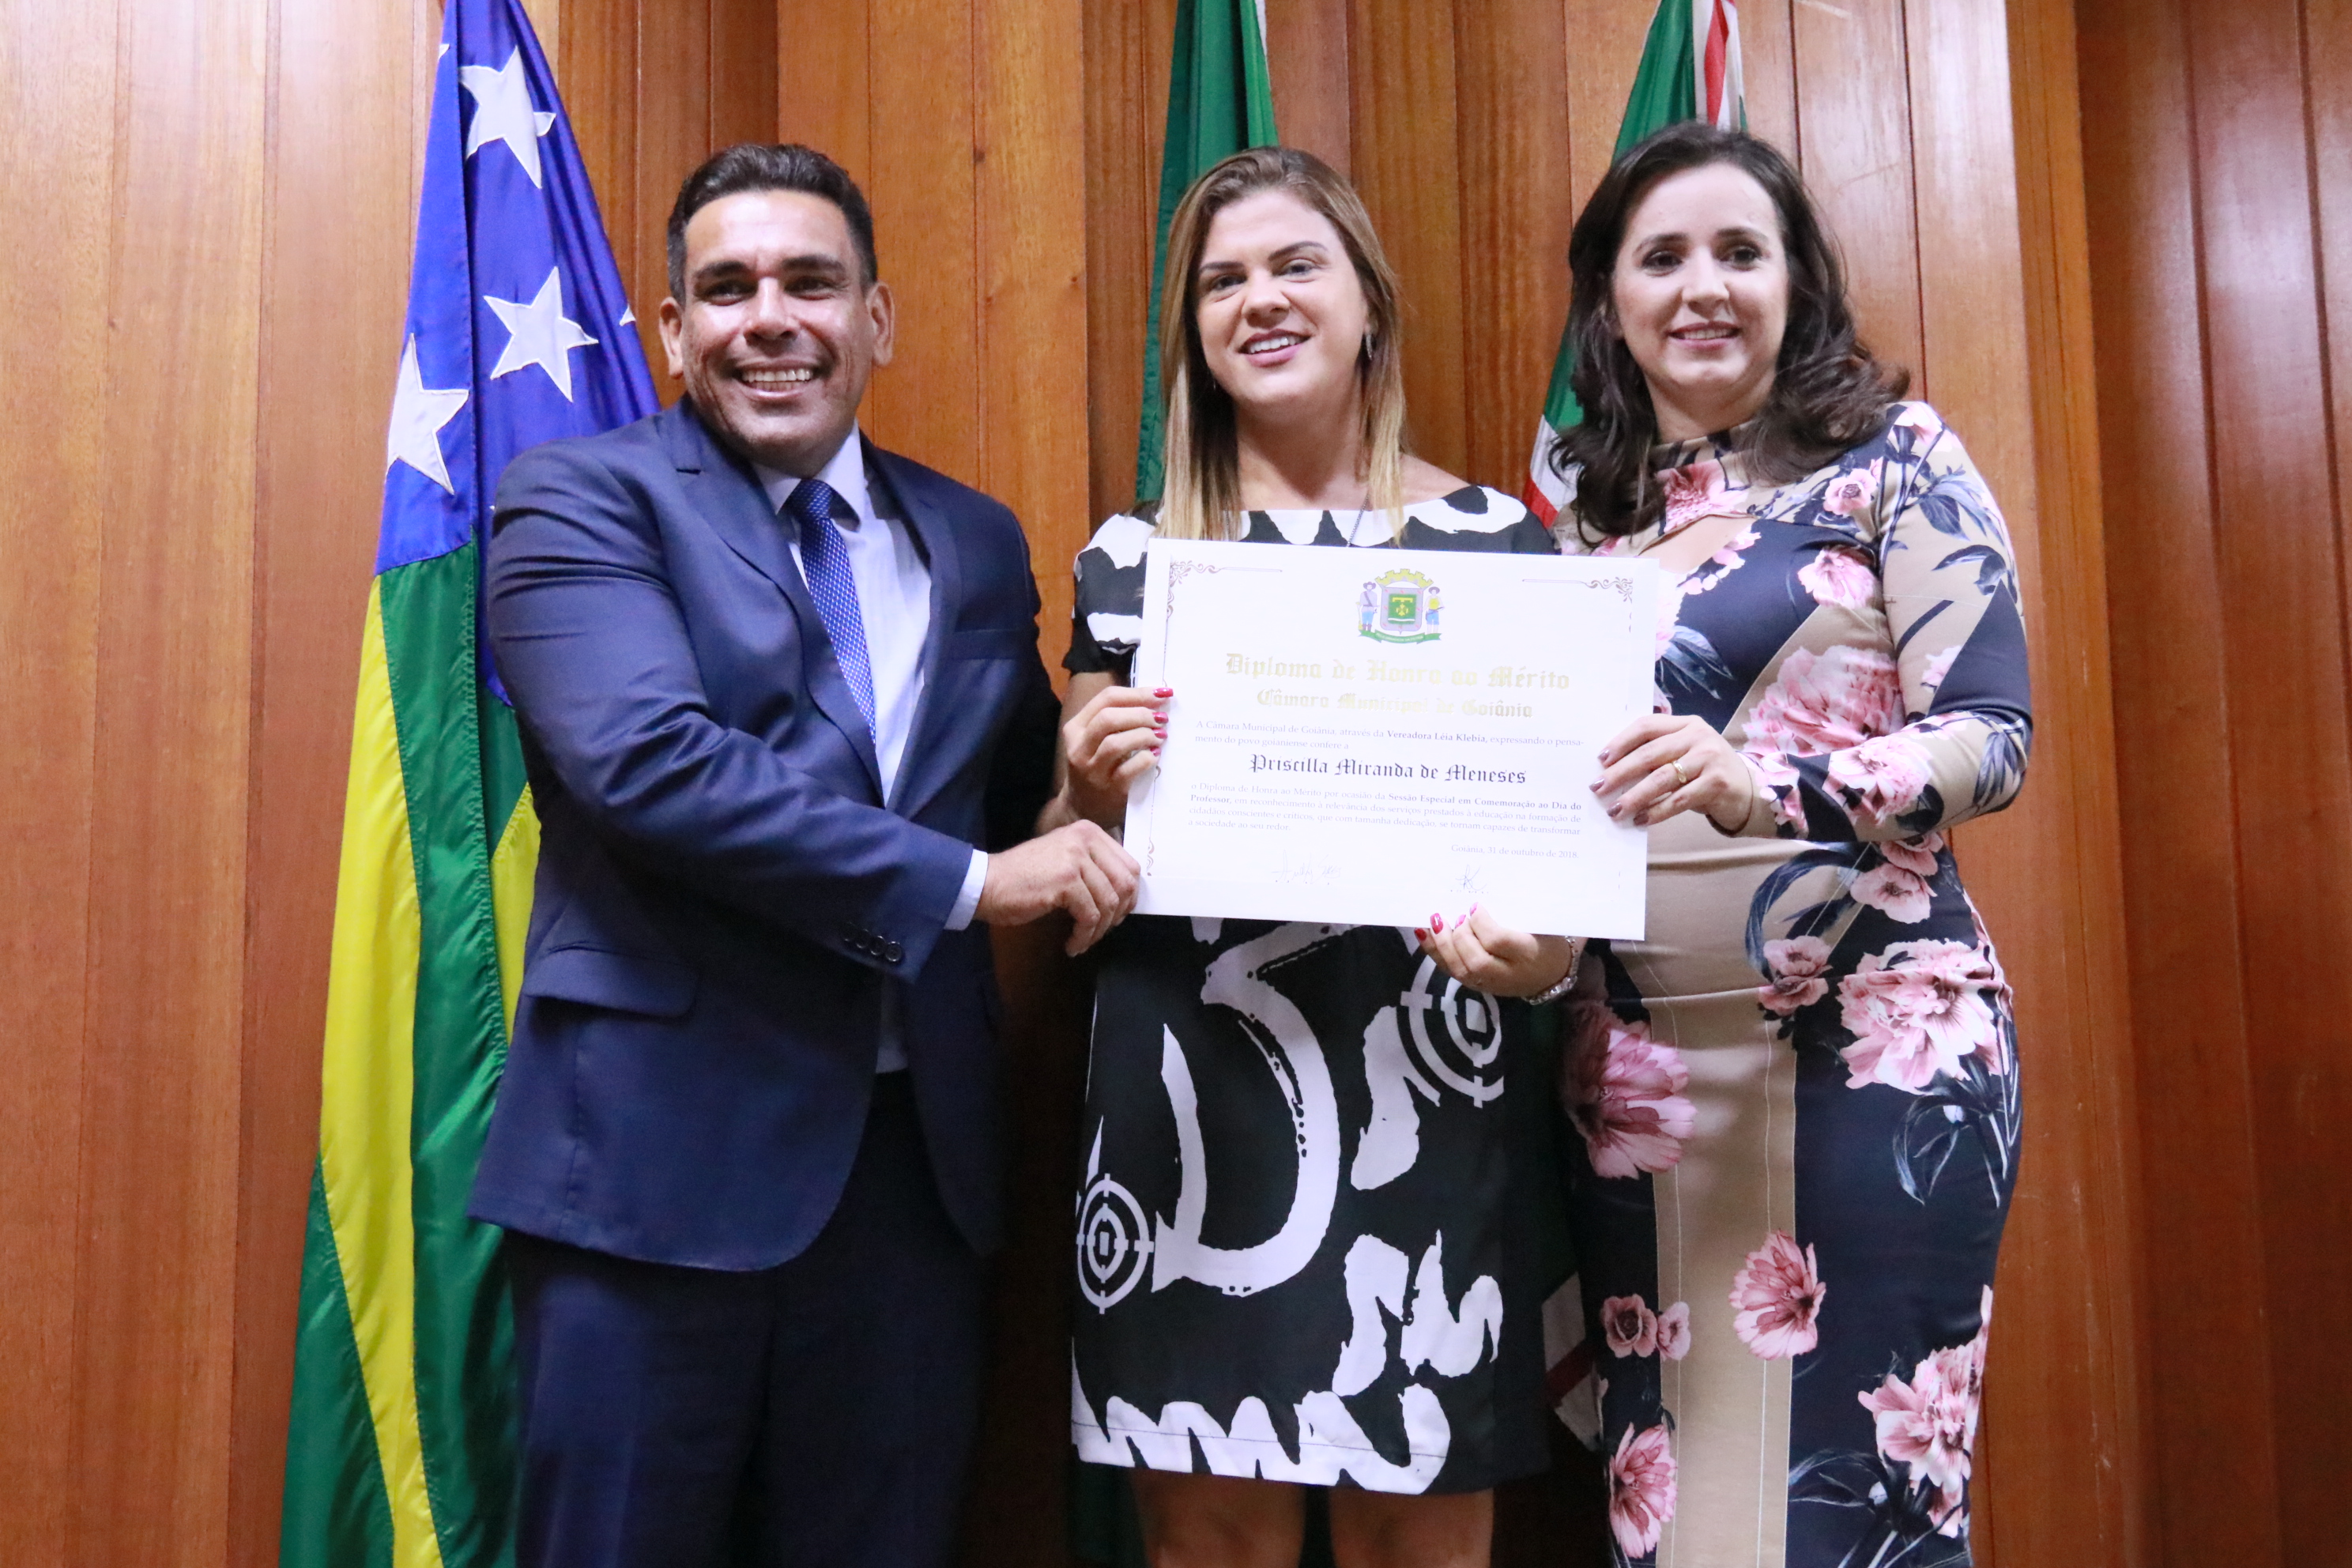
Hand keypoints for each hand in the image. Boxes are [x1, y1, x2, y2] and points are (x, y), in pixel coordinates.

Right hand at [976, 820, 1139, 955]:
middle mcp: (1085, 839)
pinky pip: (1090, 916)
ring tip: (1082, 940)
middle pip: (1125, 884)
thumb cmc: (1024, 877)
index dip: (1129, 896)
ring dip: (1098, 930)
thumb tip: (1127, 894)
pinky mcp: (1066, 881)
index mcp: (1088, 831)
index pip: (1130, 866)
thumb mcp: (1064, 859)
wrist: (987, 883)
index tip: (1115, 915)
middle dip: (1117, 914)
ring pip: (1109, 903)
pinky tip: (1072, 944)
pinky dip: (1083, 936)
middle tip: (1100, 931)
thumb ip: (1094, 866)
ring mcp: (1076, 858)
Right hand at [1059, 682, 1168, 828]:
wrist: (1083, 808)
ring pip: (1115, 743)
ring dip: (1143, 735)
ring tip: (1160, 736)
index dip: (1137, 693)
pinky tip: (1155, 756)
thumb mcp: (1095, 740)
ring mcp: (1093, 770)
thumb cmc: (1097, 767)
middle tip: (1162, 718)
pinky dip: (1146, 759)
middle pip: (1109, 718)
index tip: (1162, 693)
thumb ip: (1116, 720)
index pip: (1106, 699)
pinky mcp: (1109, 789)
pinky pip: (1129, 769)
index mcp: (1076, 728)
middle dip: (1141, 713)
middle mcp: (1080, 748)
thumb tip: (1155, 700)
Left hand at [1415, 905, 1580, 999]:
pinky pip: (1451, 971)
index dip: (1481, 923)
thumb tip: (1479, 897)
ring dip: (1442, 944)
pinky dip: (1434, 953)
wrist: (1550, 975)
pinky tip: (1424, 934)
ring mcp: (1490, 983)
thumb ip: (1513, 913)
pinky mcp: (1476, 986)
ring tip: (1434, 922)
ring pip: (1460, 969)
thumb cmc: (1544, 941)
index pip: (1498, 941)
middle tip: (1457, 917)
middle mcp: (1507, 974)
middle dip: (1460, 936)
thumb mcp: (1539, 925)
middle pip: (1475, 960)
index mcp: (1527, 954)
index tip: (1475, 905)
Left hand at [1593, 713, 1755, 830]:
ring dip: (1634, 796)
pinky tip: (1641, 820)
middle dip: (1619, 772)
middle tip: (1598, 788)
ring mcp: (1709, 759)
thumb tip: (1612, 770)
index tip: (1601, 760)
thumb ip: (1658, 753)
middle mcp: (1698, 736)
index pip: (1647, 726)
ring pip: (1661, 778)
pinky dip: (1657, 811)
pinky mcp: (1717, 784)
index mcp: (1686, 724)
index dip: (1621, 742)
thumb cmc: (1706, 772)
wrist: (1748, 791)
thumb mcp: (1685, 753)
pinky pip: (1678, 799)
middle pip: (1649, 753)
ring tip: (1615, 810)